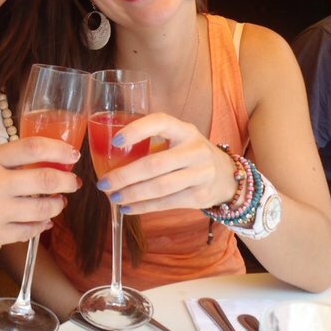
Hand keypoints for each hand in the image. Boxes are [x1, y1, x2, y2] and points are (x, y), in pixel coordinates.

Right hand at [0, 136, 80, 256]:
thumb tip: (39, 162)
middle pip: (45, 181)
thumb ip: (3, 159)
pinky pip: (28, 232)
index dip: (58, 150)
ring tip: (59, 203)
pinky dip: (40, 226)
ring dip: (56, 206)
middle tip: (73, 182)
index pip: (32, 149)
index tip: (71, 154)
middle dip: (66, 182)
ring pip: (42, 210)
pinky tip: (43, 221)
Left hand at [98, 112, 237, 213]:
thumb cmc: (189, 154)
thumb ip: (152, 143)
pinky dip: (143, 207)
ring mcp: (200, 174)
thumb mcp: (178, 140)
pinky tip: (127, 207)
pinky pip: (166, 203)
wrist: (227, 176)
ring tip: (113, 197)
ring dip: (132, 194)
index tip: (115, 141)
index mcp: (185, 130)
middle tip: (103, 183)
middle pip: (155, 164)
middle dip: (125, 176)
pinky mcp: (200, 196)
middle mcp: (195, 150)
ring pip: (160, 187)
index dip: (137, 130)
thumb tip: (109, 157)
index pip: (160, 122)